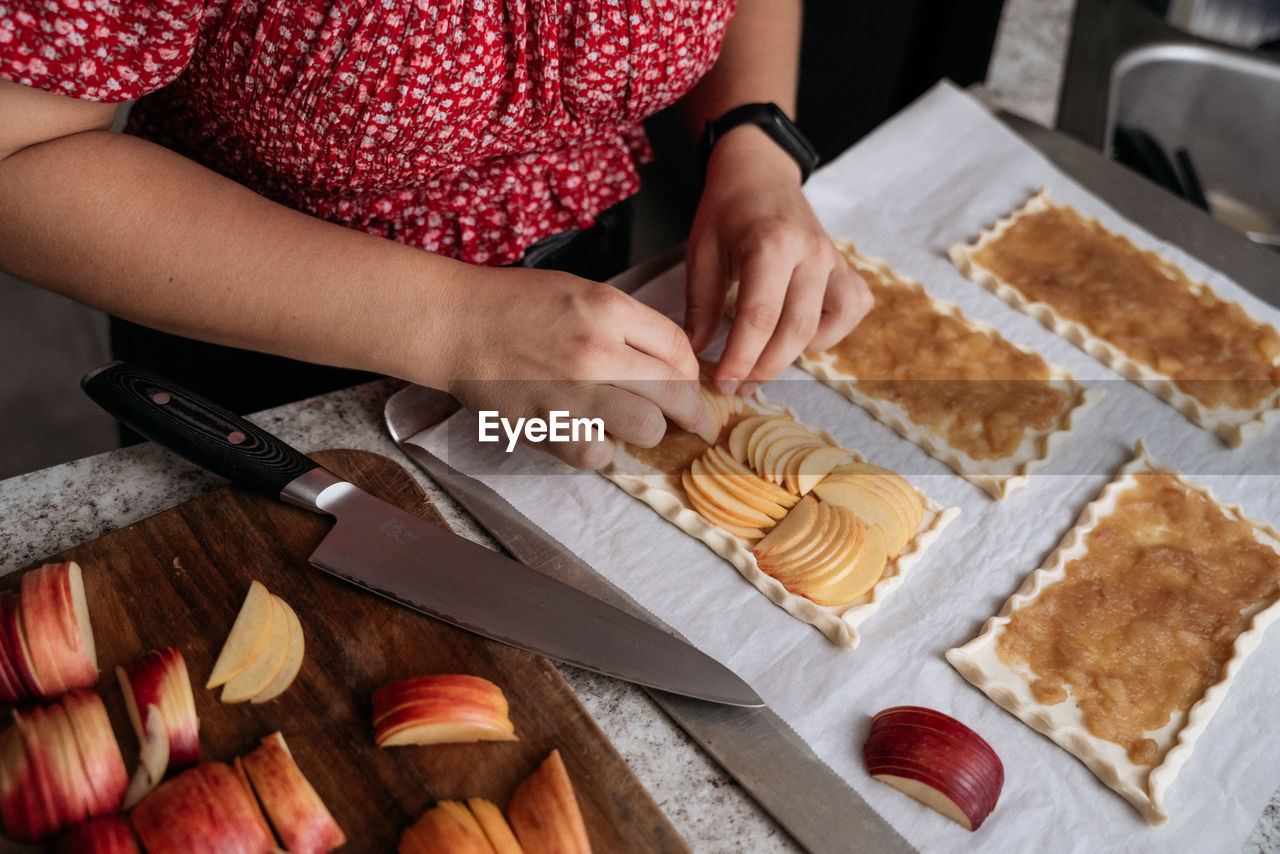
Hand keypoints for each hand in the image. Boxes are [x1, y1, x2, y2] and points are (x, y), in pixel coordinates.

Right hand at [438, 266, 709, 468]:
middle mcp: (597, 351)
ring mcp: (571, 392)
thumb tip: (672, 361)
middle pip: (674, 392)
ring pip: (646, 429)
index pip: (679, 348)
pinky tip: (592, 435)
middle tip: (694, 421)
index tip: (691, 384)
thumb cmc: (515, 304)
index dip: (692, 371)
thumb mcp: (581, 291)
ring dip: (646, 431)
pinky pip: (597, 455)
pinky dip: (600, 450)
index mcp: (609, 309)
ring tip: (635, 426)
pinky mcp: (545, 425)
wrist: (455, 322)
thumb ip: (627, 323)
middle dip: (691, 411)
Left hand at [684, 126, 871, 394]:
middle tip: (737, 386)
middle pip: (796, 331)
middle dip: (764, 368)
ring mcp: (834, 259)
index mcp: (771, 244)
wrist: (759, 171)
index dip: (741, 359)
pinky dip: (830, 331)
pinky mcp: (846, 266)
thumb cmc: (726, 210)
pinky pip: (851, 310)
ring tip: (764, 358)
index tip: (722, 383)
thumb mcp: (702, 252)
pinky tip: (800, 332)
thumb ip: (700, 305)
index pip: (760, 318)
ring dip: (797, 354)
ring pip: (829, 326)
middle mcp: (811, 253)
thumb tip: (696, 352)